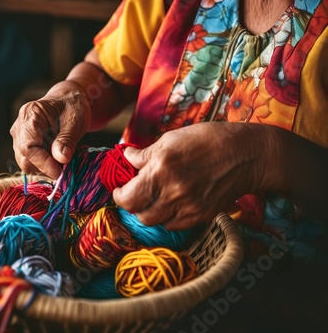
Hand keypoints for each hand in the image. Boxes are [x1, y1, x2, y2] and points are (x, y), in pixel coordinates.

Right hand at [10, 82, 91, 178]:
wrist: (68, 100)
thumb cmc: (72, 106)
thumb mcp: (75, 121)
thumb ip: (67, 139)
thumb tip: (61, 159)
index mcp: (30, 115)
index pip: (28, 147)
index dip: (43, 163)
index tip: (60, 172)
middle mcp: (19, 126)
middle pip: (24, 158)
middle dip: (45, 167)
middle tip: (66, 167)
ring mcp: (19, 135)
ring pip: (26, 162)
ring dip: (45, 166)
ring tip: (63, 158)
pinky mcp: (23, 143)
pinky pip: (30, 160)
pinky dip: (44, 164)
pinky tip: (57, 157)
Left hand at [113, 122, 265, 229]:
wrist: (247, 155)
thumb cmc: (208, 140)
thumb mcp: (171, 139)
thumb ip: (145, 153)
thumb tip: (126, 157)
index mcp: (160, 170)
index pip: (127, 198)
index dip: (118, 195)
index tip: (120, 188)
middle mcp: (172, 193)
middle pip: (139, 214)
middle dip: (132, 205)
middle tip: (134, 194)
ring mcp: (188, 207)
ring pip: (155, 222)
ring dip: (148, 212)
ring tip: (152, 198)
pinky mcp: (201, 216)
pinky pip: (174, 225)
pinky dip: (167, 217)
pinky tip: (170, 203)